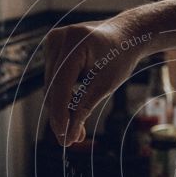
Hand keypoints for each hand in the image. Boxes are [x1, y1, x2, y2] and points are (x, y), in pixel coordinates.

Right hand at [44, 17, 145, 145]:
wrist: (125, 35)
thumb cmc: (120, 58)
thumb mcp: (105, 85)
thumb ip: (84, 108)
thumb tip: (68, 136)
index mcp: (76, 41)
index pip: (61, 84)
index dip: (60, 113)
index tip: (64, 137)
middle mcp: (58, 38)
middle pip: (52, 87)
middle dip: (61, 115)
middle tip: (72, 140)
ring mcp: (52, 42)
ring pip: (50, 86)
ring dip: (61, 109)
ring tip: (76, 132)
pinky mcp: (52, 49)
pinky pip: (53, 79)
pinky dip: (62, 96)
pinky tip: (72, 113)